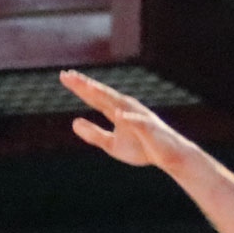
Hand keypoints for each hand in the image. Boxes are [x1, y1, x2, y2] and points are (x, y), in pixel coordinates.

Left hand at [61, 70, 196, 171]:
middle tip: (68, 74)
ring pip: (118, 103)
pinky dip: (129, 118)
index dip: (79, 87)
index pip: (94, 97)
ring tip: (88, 87)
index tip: (64, 76)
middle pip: (102, 94)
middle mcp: (126, 108)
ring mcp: (138, 116)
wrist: (169, 157)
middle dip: (86, 85)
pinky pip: (138, 122)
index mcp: (116, 110)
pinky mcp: (149, 128)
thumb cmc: (141, 148)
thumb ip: (93, 133)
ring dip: (104, 94)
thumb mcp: (111, 144)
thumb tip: (74, 122)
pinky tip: (118, 114)